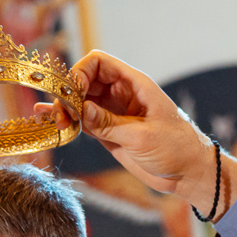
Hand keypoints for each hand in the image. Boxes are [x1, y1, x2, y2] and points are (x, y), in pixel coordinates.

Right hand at [51, 51, 235, 214]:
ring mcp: (113, 113)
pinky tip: (47, 119)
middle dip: (69, 92)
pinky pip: (82, 121)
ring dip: (64, 108)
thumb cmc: (176, 148)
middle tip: (62, 113)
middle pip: (85, 80)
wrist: (189, 173)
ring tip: (57, 122)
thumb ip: (109, 123)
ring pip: (80, 101)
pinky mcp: (108, 132)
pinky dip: (67, 120)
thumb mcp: (142, 136)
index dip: (81, 73)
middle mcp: (121, 94)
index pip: (99, 63)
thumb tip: (80, 110)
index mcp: (134, 84)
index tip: (73, 95)